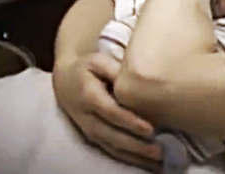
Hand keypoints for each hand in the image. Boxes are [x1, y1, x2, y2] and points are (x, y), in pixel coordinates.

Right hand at [53, 53, 162, 172]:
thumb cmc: (87, 67)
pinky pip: (111, 151)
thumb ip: (118, 70)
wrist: (65, 79)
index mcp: (89, 96)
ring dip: (135, 157)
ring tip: (158, 163)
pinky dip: (129, 159)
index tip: (150, 129)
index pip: (111, 112)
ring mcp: (89, 130)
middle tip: (160, 152)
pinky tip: (147, 163)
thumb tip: (140, 80)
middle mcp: (87, 118)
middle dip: (136, 146)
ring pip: (112, 147)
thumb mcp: (99, 61)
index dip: (130, 122)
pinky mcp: (93, 137)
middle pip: (113, 135)